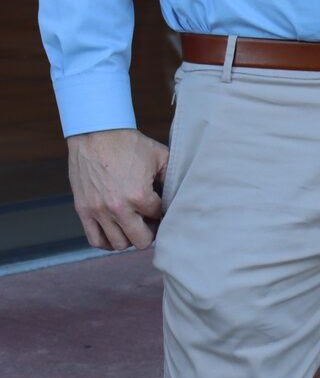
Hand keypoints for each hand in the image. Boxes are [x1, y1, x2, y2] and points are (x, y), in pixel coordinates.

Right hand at [67, 128, 168, 251]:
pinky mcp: (83, 210)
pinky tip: (115, 230)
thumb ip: (170, 178)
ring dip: (129, 236)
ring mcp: (99, 211)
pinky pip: (96, 240)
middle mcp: (118, 207)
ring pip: (119, 244)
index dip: (162, 212)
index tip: (160, 205)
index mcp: (139, 195)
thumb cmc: (127, 143)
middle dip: (149, 231)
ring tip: (133, 223)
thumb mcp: (159, 155)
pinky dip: (107, 241)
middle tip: (149, 220)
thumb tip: (177, 196)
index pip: (158, 217)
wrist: (95, 132)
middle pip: (141, 240)